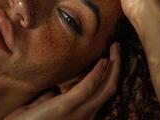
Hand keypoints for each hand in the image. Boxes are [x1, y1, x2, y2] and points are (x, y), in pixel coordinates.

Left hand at [4, 43, 120, 119]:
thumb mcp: (42, 109)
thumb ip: (52, 100)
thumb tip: (56, 90)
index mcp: (80, 115)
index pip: (101, 93)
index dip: (110, 75)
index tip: (109, 58)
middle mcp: (85, 115)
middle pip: (109, 88)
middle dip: (116, 66)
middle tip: (117, 47)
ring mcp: (78, 112)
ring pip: (105, 87)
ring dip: (113, 64)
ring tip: (115, 47)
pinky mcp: (66, 106)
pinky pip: (88, 87)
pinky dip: (98, 73)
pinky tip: (103, 60)